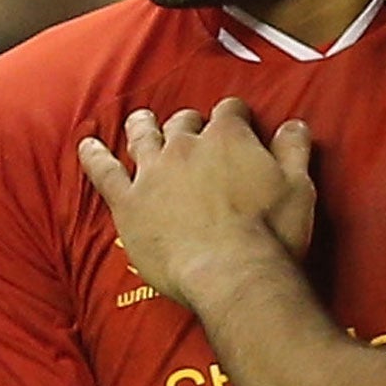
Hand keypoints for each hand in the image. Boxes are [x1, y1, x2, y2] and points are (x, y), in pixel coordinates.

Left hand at [78, 97, 315, 304]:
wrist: (233, 274)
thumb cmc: (271, 233)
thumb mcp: (300, 186)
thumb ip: (294, 149)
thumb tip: (293, 124)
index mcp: (228, 138)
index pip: (229, 111)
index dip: (235, 116)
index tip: (239, 124)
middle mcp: (185, 146)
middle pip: (183, 122)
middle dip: (189, 124)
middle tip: (193, 132)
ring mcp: (153, 172)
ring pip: (142, 136)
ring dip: (142, 125)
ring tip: (140, 120)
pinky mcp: (129, 202)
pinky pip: (104, 172)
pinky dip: (93, 156)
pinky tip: (86, 145)